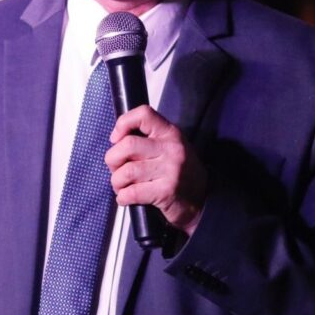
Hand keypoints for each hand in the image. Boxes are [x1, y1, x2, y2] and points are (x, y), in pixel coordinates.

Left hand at [105, 105, 207, 235]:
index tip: (116, 138)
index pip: (144, 114)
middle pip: (127, 145)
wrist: (202, 200)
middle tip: (116, 169)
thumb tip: (116, 140)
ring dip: (117, 182)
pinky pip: (132, 192)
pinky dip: (122, 197)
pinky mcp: (166, 192)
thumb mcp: (169, 147)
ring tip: (121, 186)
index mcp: (170, 133)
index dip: (123, 123)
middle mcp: (171, 149)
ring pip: (126, 171)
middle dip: (113, 160)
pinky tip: (126, 197)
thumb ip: (148, 140)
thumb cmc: (180, 173)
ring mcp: (170, 170)